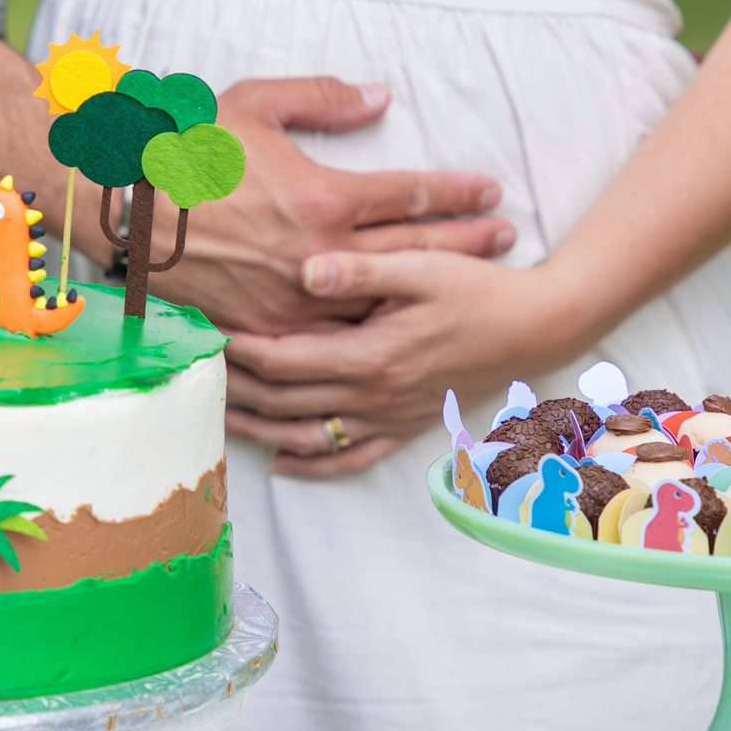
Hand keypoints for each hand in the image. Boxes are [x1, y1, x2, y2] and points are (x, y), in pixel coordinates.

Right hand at [141, 77, 513, 334]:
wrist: (125, 210)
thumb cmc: (186, 149)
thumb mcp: (254, 104)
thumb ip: (323, 99)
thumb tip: (379, 97)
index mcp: (323, 198)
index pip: (409, 195)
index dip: (456, 192)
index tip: (489, 189)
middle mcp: (320, 256)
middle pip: (414, 253)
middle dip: (466, 243)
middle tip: (506, 237)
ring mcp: (296, 300)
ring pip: (382, 301)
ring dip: (431, 291)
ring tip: (469, 285)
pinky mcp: (268, 330)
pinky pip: (331, 337)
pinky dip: (371, 331)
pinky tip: (398, 330)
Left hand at [224, 249, 599, 477]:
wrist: (537, 328)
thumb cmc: (478, 288)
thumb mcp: (421, 266)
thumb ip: (360, 269)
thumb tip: (303, 270)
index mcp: (369, 355)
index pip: (282, 359)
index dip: (237, 348)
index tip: (202, 331)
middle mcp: (372, 395)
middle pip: (284, 400)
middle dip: (234, 386)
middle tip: (192, 371)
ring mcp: (388, 417)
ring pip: (307, 435)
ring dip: (260, 428)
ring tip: (218, 416)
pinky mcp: (405, 426)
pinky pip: (351, 458)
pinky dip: (313, 464)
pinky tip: (282, 461)